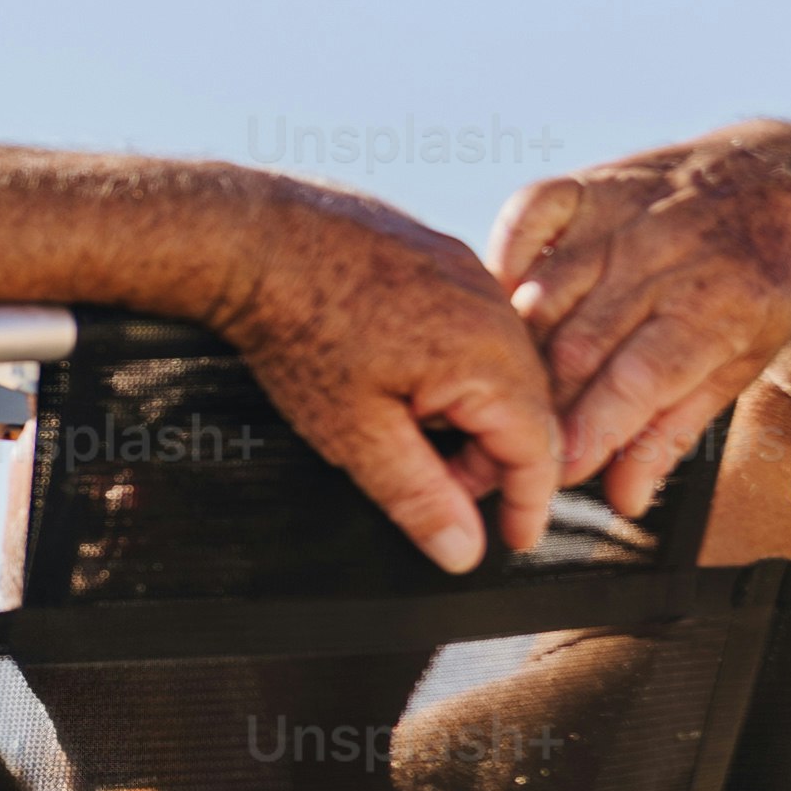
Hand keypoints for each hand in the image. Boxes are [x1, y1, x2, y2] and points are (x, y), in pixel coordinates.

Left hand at [210, 189, 563, 571]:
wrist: (251, 238)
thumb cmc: (297, 332)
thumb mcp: (355, 435)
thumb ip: (419, 498)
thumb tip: (465, 552)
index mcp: (489, 355)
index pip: (540, 448)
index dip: (529, 504)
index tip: (514, 540)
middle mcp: (494, 308)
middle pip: (528, 406)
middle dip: (492, 460)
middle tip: (439, 493)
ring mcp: (470, 274)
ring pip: (502, 367)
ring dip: (471, 415)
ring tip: (410, 439)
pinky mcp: (442, 257)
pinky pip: (474, 328)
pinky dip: (455, 370)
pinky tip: (402, 386)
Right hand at [490, 122, 790, 519]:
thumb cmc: (768, 284)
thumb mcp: (744, 364)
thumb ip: (675, 430)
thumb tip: (623, 497)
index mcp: (718, 307)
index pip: (639, 379)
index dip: (591, 430)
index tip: (554, 473)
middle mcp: (666, 257)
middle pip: (580, 346)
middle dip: (540, 410)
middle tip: (505, 454)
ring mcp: (625, 216)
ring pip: (544, 293)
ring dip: (512, 352)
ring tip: (493, 396)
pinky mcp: (593, 184)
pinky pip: (527, 215)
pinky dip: (503, 258)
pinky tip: (497, 305)